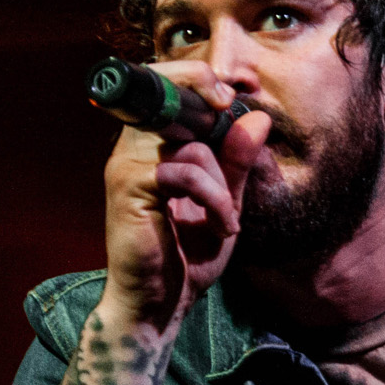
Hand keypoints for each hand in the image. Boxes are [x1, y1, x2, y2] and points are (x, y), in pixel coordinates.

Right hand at [101, 60, 271, 332]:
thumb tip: (258, 116)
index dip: (198, 78)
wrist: (157, 306)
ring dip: (221, 182)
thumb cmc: (186, 258)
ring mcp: (126, 166)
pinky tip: (223, 227)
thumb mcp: (225, 204)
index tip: (233, 96)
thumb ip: (237, 162)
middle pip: (169, 94)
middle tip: (230, 111)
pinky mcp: (129, 188)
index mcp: (151, 146)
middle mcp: (132, 148)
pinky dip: (214, 199)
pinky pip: (185, 173)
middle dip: (208, 99)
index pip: (166, 86)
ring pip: (190, 144)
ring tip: (227, 218)